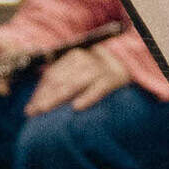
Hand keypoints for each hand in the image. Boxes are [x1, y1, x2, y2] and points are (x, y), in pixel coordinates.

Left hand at [26, 37, 166, 113]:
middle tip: (33, 113)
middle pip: (61, 78)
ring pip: (75, 82)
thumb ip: (67, 80)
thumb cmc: (106, 73)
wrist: (139, 60)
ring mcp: (102, 66)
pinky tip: (77, 107)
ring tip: (45, 109)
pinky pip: (100, 87)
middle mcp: (87, 58)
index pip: (53, 75)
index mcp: (76, 56)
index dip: (40, 92)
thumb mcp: (85, 71)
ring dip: (58, 96)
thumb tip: (42, 100)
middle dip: (45, 96)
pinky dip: (89, 96)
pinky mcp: (116, 77)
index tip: (30, 109)